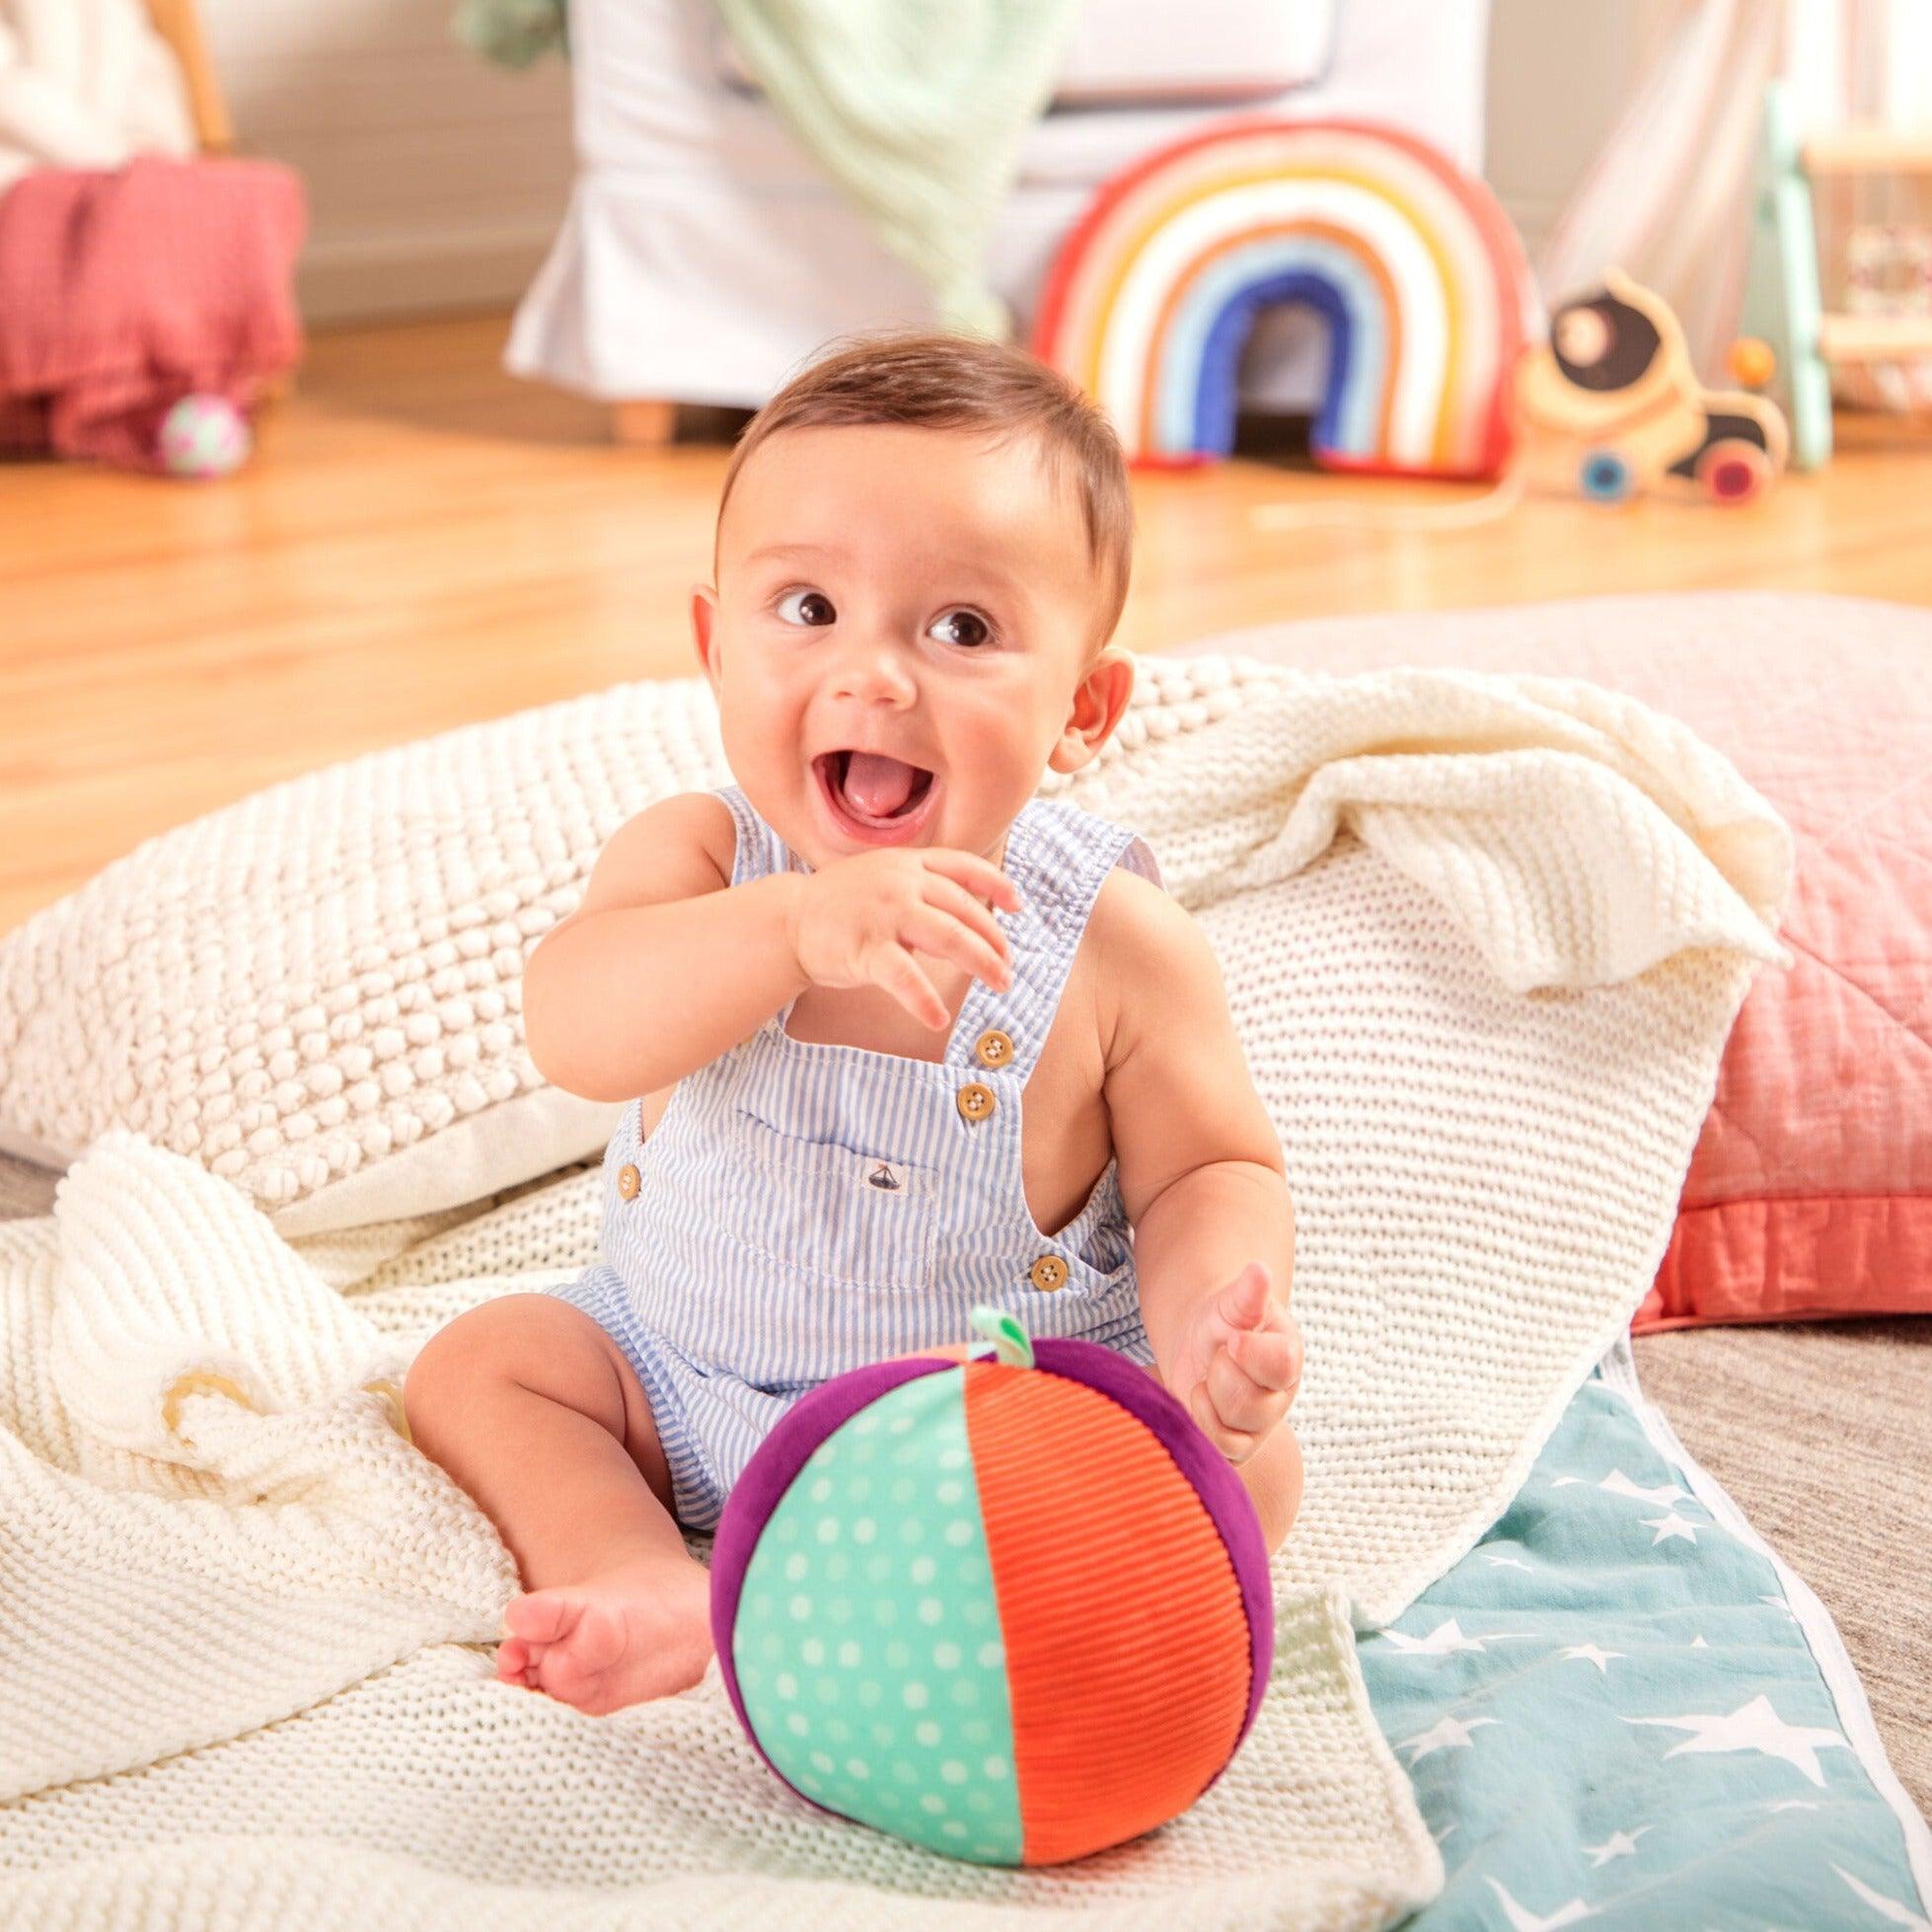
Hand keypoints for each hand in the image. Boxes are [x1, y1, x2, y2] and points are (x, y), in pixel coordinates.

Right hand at [784, 846, 1021, 1031]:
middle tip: (1008, 967)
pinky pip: (905, 977)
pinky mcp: (865, 947)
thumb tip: (968, 922)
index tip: (1019, 905)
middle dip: (994, 940)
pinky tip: (939, 1018)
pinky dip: (925, 1000)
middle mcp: (900, 882)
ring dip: (981, 962)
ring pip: (949, 936)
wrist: (787, 921)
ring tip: (1000, 983)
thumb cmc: (840, 907)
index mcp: (907, 863)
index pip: (963, 865)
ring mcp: (884, 912)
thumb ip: (922, 890)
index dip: (996, 885)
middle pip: (964, 909)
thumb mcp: (883, 880)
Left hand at [1168, 1261, 1302, 1464]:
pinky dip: (1200, 1422)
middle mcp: (1280, 1395)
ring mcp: (1260, 1425)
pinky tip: (1200, 1398)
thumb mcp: (1231, 1303)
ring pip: (1233, 1430)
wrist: (1199, 1343)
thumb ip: (1246, 1294)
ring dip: (1207, 1398)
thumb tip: (1259, 1270)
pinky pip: (1220, 1449)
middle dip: (1219, 1373)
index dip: (1248, 1352)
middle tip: (1216, 1356)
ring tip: (1208, 1377)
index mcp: (1288, 1355)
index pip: (1282, 1365)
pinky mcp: (1238, 1446)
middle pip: (1250, 1403)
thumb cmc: (1222, 1320)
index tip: (1230, 1337)